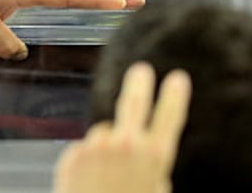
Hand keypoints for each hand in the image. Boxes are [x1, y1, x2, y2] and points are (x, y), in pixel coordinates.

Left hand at [53, 62, 189, 192]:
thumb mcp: (156, 191)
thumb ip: (154, 172)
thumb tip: (146, 155)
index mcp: (154, 157)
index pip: (170, 116)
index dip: (175, 96)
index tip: (178, 78)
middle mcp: (125, 145)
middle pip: (133, 102)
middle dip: (139, 83)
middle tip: (142, 70)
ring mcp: (96, 147)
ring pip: (104, 135)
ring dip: (107, 149)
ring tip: (108, 180)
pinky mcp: (73, 155)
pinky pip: (85, 152)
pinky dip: (88, 163)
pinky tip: (90, 185)